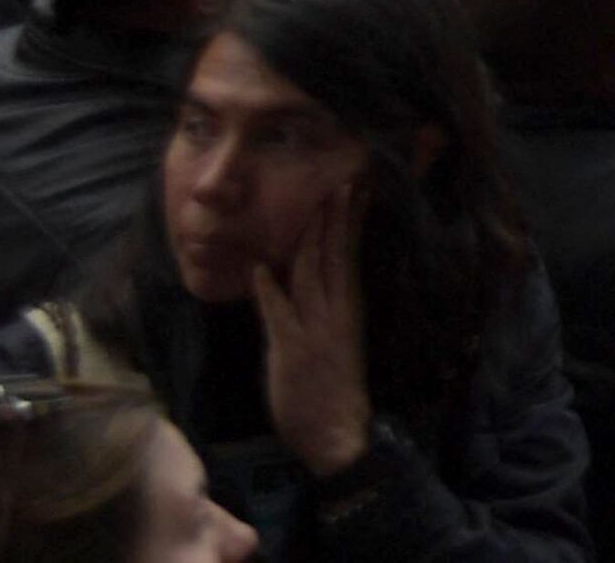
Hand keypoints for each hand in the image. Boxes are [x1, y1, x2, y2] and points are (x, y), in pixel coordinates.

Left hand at [255, 184, 376, 479]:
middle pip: (334, 256)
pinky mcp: (293, 351)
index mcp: (349, 308)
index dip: (350, 221)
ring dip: (311, 239)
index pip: (349, 255)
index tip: (354, 189)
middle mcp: (336, 312)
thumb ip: (326, 307)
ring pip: (312, 275)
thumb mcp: (337, 340)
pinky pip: (280, 314)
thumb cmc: (334, 388)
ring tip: (313, 206)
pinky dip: (270, 291)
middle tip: (341, 181)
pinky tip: (260, 269)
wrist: (338, 432)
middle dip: (335, 218)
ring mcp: (315, 329)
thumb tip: (313, 275)